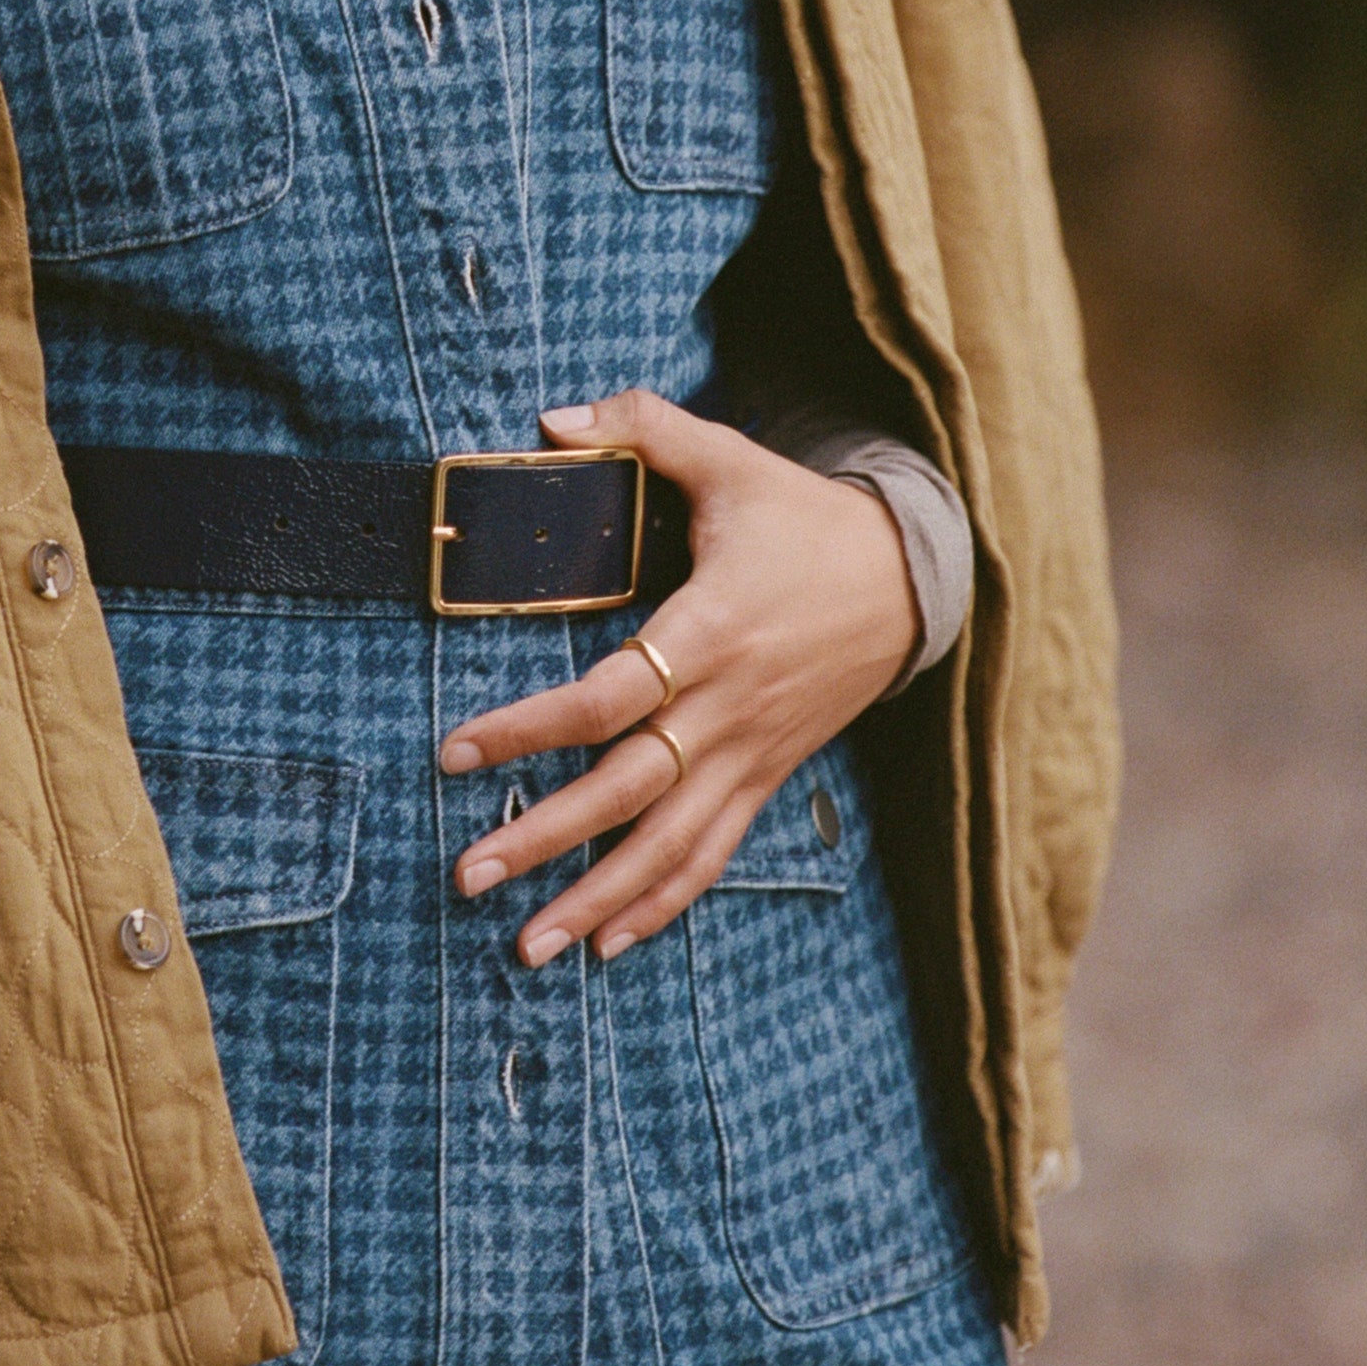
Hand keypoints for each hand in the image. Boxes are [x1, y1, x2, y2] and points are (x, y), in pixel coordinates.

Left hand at [442, 389, 919, 967]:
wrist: (911, 579)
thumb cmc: (802, 518)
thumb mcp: (731, 459)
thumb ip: (642, 427)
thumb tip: (551, 419)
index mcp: (711, 631)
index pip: (608, 698)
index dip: (528, 729)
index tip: (455, 752)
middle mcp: (728, 709)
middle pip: (626, 792)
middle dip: (543, 839)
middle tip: (464, 873)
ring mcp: (750, 753)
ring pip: (667, 845)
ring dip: (594, 899)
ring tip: (525, 946)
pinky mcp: (766, 777)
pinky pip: (712, 854)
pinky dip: (662, 904)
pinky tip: (608, 943)